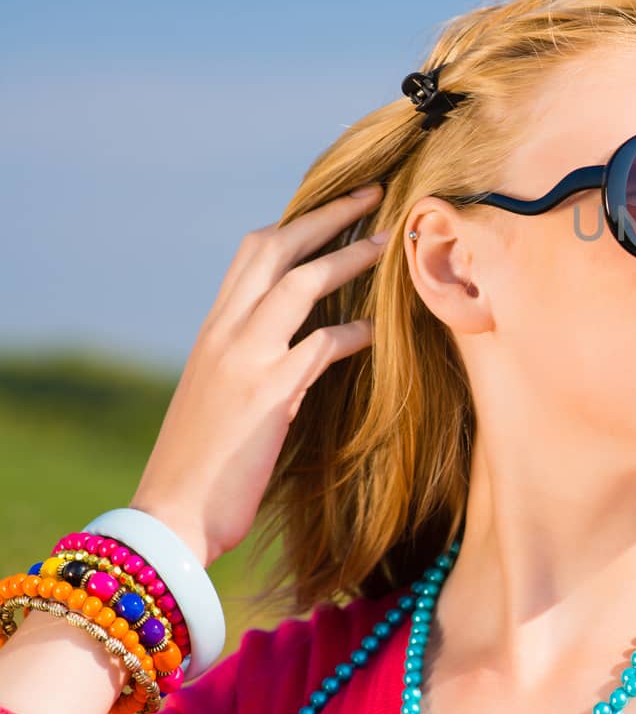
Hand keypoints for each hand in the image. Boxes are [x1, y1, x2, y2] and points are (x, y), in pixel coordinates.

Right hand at [128, 185, 390, 565]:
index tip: (336, 205)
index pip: (252, 254)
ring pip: (300, 284)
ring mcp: (244, 360)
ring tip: (390, 243)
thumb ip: (255, 358)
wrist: (167, 518)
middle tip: (372, 194)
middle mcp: (223, 333)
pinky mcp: (268, 395)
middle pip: (274, 249)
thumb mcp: (224, 394)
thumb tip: (303, 341)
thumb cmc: (201, 463)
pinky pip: (321, 346)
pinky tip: (378, 333)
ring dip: (349, 258)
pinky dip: (354, 333)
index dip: (297, 223)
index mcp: (213, 331)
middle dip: (326, 215)